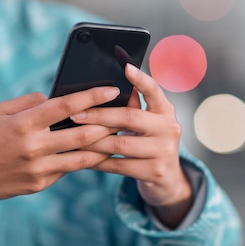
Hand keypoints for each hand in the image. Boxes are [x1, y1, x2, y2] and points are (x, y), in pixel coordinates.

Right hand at [0, 86, 120, 204]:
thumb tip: (54, 99)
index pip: (67, 106)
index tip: (112, 89)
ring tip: (117, 135)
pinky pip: (66, 169)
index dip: (93, 96)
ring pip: (82, 158)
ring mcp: (38, 169)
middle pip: (83, 135)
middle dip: (108, 123)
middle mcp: (34, 147)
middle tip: (124, 114)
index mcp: (24, 124)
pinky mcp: (39, 185)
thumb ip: (29, 102)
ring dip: (103, 146)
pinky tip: (93, 152)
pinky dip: (81, 160)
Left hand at [70, 64, 192, 228]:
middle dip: (99, 115)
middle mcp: (169, 128)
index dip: (140, 79)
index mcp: (165, 111)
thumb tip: (101, 90)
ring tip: (74, 138)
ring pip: (120, 144)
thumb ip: (133, 107)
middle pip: (130, 117)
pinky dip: (99, 162)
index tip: (126, 67)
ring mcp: (164, 151)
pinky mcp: (155, 172)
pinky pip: (119, 165)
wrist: (167, 178)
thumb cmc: (149, 143)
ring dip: (93, 142)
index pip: (154, 90)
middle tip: (76, 115)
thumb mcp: (147, 124)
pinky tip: (84, 158)